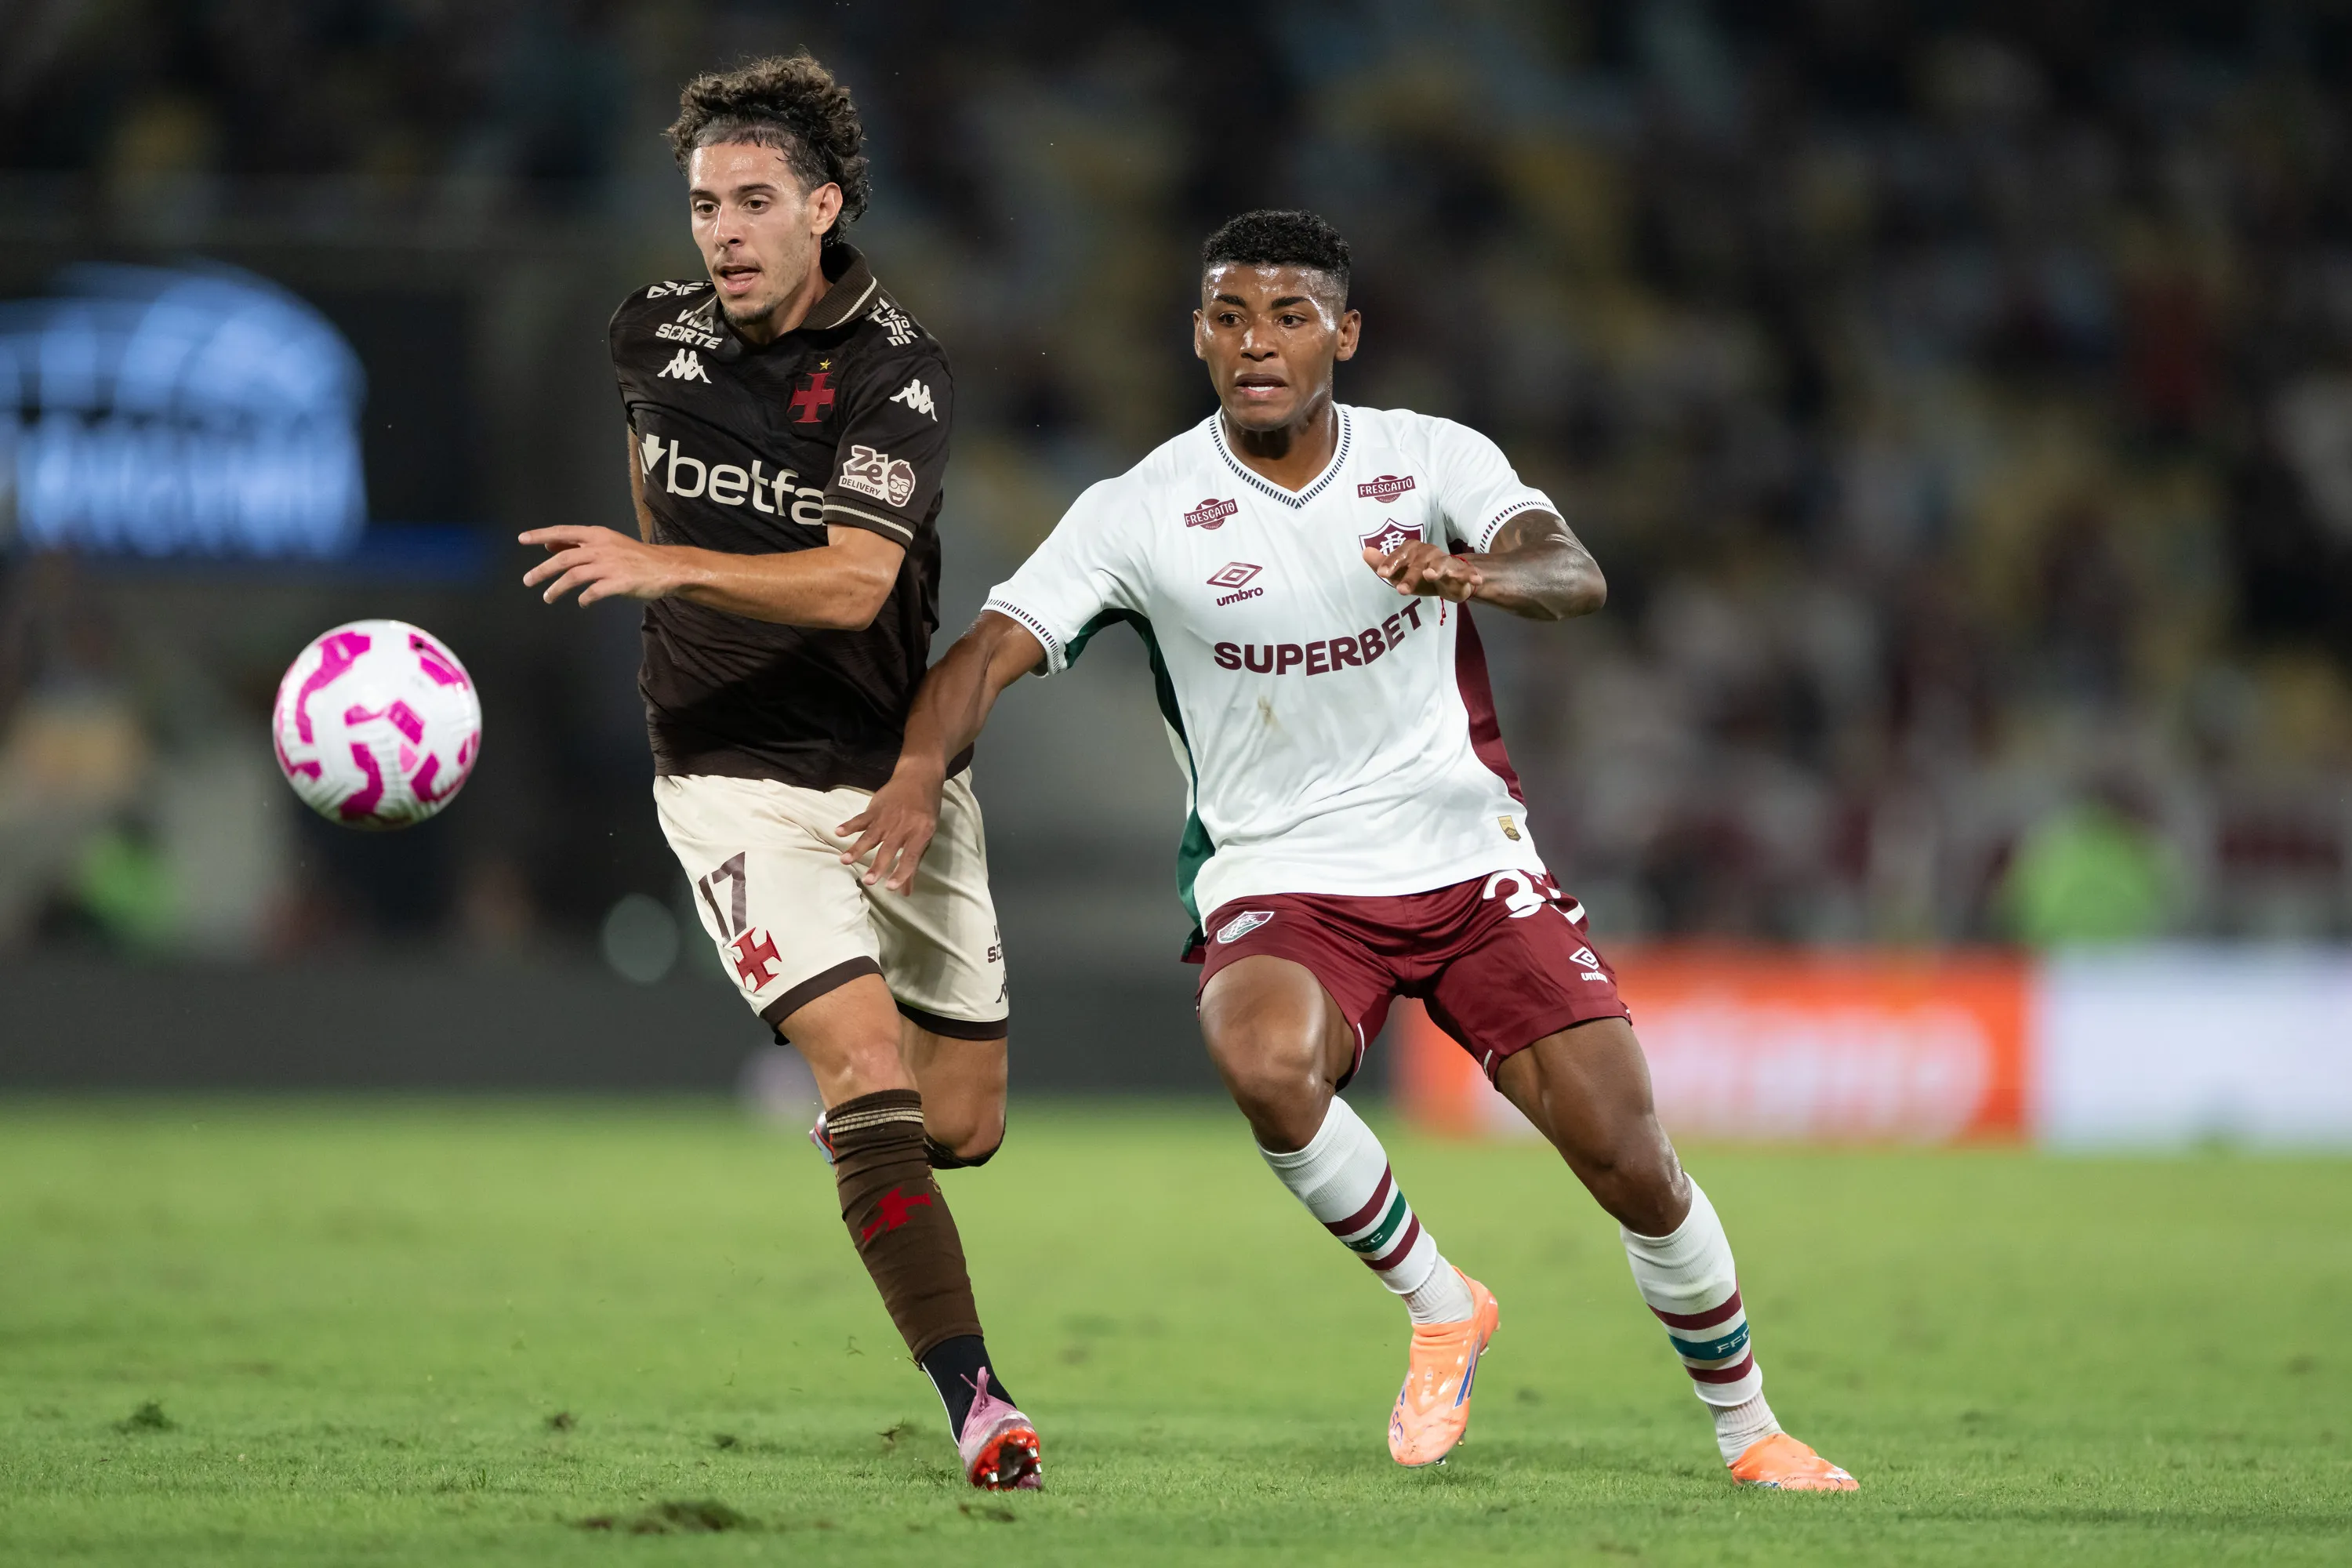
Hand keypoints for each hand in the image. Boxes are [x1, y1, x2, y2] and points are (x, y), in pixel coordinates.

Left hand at [519, 526, 684, 606]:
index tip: (522, 539)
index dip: (541, 535)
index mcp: (597, 535)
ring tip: (548, 597)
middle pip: (564, 558)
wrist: (667, 568)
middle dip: (542, 570)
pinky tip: (582, 603)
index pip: (564, 533)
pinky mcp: (619, 583)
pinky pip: (594, 592)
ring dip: (557, 588)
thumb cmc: (635, 557)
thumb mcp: (606, 543)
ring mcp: (610, 566)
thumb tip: (550, 544)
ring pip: (574, 576)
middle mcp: (601, 548)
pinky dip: (584, 599)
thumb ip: (579, 545)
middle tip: (528, 581)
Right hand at [836, 767, 944, 892]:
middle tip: (868, 881)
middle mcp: (903, 826)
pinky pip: (861, 818)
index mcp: (921, 833)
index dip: (902, 873)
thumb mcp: (926, 835)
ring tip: (844, 861)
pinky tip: (838, 832)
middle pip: (889, 849)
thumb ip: (914, 863)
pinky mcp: (875, 808)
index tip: (892, 887)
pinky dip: (849, 825)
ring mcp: (887, 817)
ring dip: (857, 848)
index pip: (911, 857)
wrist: (918, 777)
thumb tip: (905, 891)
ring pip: (871, 835)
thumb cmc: (925, 812)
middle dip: (878, 865)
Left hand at [1364, 540, 1483, 601]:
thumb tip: (1365, 551)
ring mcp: (1446, 561)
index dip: (1391, 562)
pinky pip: (1467, 572)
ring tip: (1430, 574)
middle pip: (1418, 562)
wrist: (1449, 580)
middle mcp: (1429, 553)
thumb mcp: (1400, 572)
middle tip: (1402, 590)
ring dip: (1436, 568)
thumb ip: (1383, 564)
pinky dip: (1471, 575)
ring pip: (1441, 563)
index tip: (1382, 573)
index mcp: (1413, 551)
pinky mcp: (1461, 572)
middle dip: (1410, 575)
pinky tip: (1476, 580)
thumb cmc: (1419, 575)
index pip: (1401, 553)